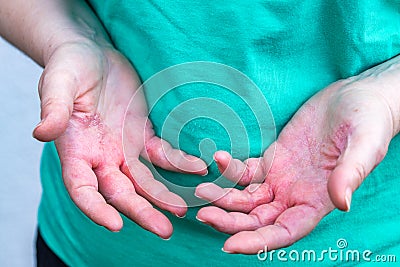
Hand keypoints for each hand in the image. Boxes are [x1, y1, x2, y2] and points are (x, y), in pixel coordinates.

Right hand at [33, 41, 206, 237]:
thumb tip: (40, 133)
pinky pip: (162, 155)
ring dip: (163, 196)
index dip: (96, 208)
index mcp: (76, 149)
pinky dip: (178, 163)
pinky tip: (197, 167)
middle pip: (120, 192)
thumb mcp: (58, 83)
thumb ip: (54, 109)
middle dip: (141, 211)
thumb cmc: (70, 66)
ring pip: (145, 180)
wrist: (93, 52)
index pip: (82, 188)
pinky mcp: (142, 135)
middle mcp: (101, 156)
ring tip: (183, 211)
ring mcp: (123, 147)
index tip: (115, 225)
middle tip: (164, 230)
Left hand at [195, 71, 396, 252]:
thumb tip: (342, 203)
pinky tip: (218, 158)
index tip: (229, 245)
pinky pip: (247, 170)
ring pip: (247, 198)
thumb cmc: (369, 121)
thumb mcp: (364, 145)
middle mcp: (296, 195)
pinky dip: (230, 169)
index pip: (284, 232)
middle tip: (203, 214)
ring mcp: (282, 177)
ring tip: (201, 191)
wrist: (357, 97)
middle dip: (230, 221)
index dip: (258, 242)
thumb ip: (350, 173)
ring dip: (224, 197)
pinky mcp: (274, 158)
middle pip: (258, 219)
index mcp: (317, 201)